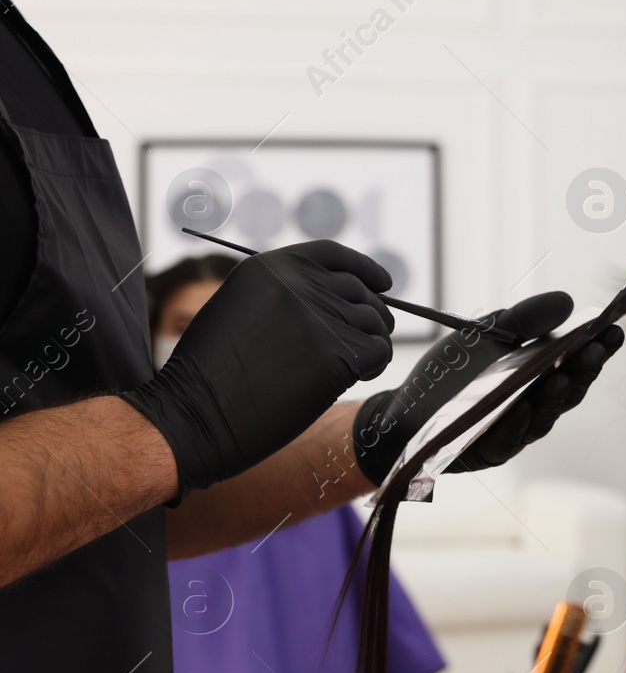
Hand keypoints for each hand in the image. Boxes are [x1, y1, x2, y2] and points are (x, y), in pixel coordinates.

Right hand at [122, 240, 393, 497]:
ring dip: (372, 343)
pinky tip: (356, 378)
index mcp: (270, 267)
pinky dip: (375, 365)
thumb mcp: (239, 310)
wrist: (194, 415)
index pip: (333, 256)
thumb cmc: (211, 375)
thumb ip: (283, 296)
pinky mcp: (338, 353)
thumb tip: (339, 299)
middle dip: (372, 314)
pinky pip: (379, 350)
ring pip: (374, 322)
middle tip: (371, 338)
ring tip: (352, 367)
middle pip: (360, 291)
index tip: (383, 283)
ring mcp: (320, 317)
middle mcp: (299, 285)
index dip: (364, 269)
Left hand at [351, 291, 623, 485]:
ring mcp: (517, 430)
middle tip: (598, 347)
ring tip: (563, 376)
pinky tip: (523, 407)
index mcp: (542, 375)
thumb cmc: (453, 371)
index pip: (578, 361)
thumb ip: (526, 319)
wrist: (406, 408)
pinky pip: (507, 438)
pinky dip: (516, 423)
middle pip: (570, 389)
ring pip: (545, 415)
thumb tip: (568, 301)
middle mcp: (538, 405)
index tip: (615, 327)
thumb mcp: (489, 332)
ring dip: (555, 396)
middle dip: (585, 368)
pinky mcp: (490, 451)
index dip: (599, 347)